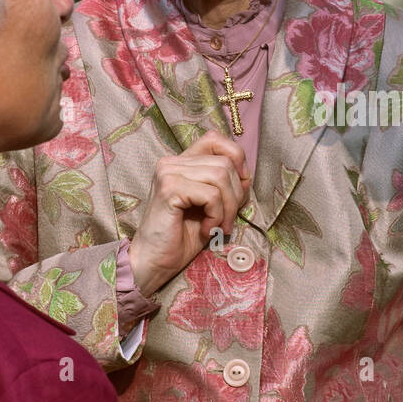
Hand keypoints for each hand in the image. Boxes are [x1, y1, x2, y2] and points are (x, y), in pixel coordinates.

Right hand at [128, 131, 250, 296]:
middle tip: (226, 221)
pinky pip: (211, 194)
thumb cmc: (183, 237)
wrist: (155, 262)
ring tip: (217, 227)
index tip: (239, 188)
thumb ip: (226, 185)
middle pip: (225, 162)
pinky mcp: (169, 189)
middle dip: (236, 195)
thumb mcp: (212, 206)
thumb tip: (247, 177)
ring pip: (221, 176)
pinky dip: (216, 215)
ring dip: (228, 208)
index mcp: (181, 162)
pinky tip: (205, 230)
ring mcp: (168, 173)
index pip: (215, 139)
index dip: (236, 158)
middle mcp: (171, 162)